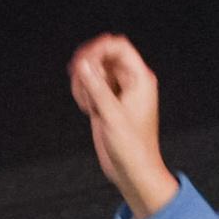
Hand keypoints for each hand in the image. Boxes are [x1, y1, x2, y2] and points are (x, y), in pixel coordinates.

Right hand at [67, 32, 175, 218]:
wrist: (132, 170)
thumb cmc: (132, 147)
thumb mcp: (111, 115)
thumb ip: (96, 87)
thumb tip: (83, 64)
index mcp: (139, 79)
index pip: (118, 47)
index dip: (98, 48)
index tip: (81, 61)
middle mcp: (129, 82)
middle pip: (103, 56)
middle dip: (87, 68)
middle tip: (80, 85)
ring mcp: (117, 92)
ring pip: (94, 71)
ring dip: (83, 82)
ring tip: (86, 104)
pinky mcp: (106, 103)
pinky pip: (90, 87)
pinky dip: (83, 93)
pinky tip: (87, 109)